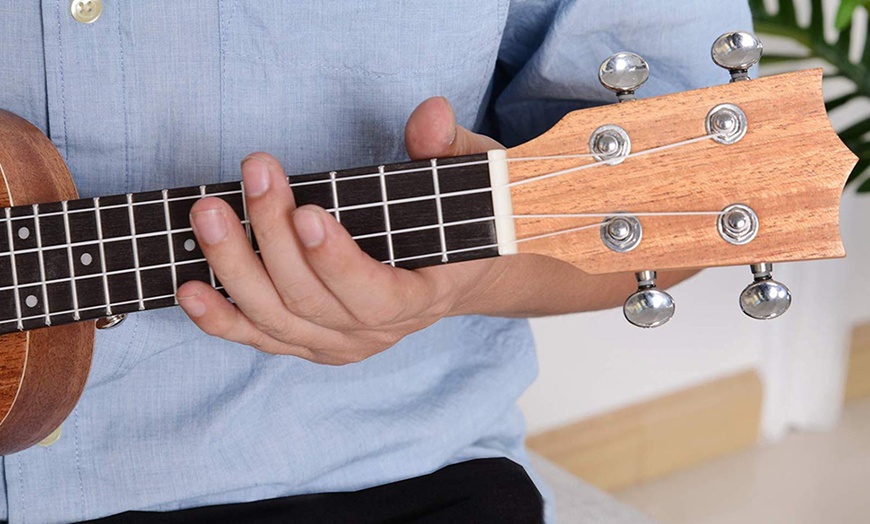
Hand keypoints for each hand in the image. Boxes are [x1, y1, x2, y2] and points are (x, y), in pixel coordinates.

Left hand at [176, 97, 503, 364]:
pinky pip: (259, 337)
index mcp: (422, 296)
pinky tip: (189, 288)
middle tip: (255, 174)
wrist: (453, 273)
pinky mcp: (307, 342)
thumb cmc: (458, 223)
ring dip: (235, 268)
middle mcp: (378, 331)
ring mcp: (338, 342)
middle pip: (312, 301)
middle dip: (274, 237)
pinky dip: (220, 318)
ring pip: (276, 320)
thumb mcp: (469, 182)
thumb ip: (447, 150)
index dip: (337, 262)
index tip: (306, 211)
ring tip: (208, 214)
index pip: (377, 297)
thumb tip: (431, 114)